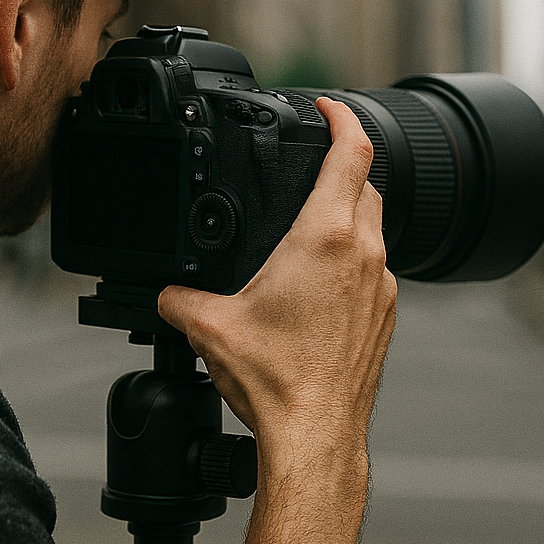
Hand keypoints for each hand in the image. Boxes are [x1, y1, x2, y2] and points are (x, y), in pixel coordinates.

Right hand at [158, 99, 395, 543]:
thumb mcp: (208, 327)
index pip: (350, 151)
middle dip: (341, 163)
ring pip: (374, 225)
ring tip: (310, 220)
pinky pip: (374, 267)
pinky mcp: (383, 317)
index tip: (324, 106)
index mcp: (324, 238)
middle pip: (367, 182)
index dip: (339, 117)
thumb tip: (160, 292)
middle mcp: (363, 254)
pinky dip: (352, 256)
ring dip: (348, 212)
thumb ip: (177, 298)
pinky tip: (319, 281)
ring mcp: (380, 287)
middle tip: (311, 159)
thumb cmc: (274, 383)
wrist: (317, 437)